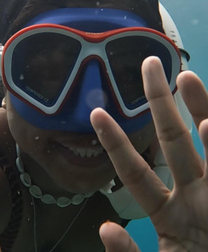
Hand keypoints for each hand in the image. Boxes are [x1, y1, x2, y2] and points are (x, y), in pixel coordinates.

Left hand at [91, 56, 207, 251]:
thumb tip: (104, 228)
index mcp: (169, 214)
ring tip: (186, 79)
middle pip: (175, 142)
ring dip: (201, 112)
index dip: (116, 143)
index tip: (96, 113)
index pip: (136, 171)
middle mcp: (195, 198)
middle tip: (149, 65)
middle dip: (162, 104)